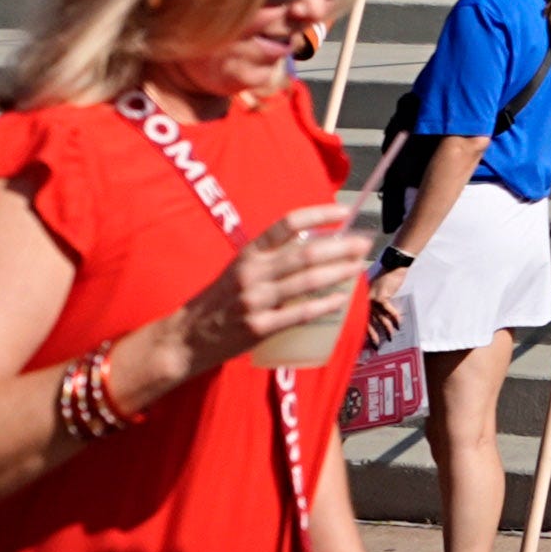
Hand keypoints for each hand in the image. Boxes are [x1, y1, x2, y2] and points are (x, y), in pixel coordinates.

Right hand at [175, 208, 360, 379]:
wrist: (186, 338)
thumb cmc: (218, 301)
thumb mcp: (238, 269)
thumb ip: (270, 259)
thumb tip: (315, 248)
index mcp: (248, 253)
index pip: (287, 224)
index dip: (319, 215)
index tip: (344, 213)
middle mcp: (252, 272)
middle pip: (305, 253)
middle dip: (341, 247)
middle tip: (364, 243)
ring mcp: (255, 300)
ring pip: (307, 281)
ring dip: (339, 272)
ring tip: (360, 267)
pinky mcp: (258, 328)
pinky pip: (299, 314)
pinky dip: (324, 305)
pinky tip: (341, 299)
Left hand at [361, 262, 412, 343]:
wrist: (393, 265)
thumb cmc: (385, 278)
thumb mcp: (374, 291)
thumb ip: (372, 303)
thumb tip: (375, 320)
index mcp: (359, 300)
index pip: (356, 319)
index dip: (360, 332)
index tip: (364, 342)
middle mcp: (362, 300)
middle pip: (365, 322)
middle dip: (371, 336)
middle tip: (375, 346)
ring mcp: (371, 299)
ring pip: (378, 319)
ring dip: (386, 329)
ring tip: (390, 336)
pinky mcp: (381, 297)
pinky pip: (389, 312)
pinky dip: (395, 318)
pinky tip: (399, 324)